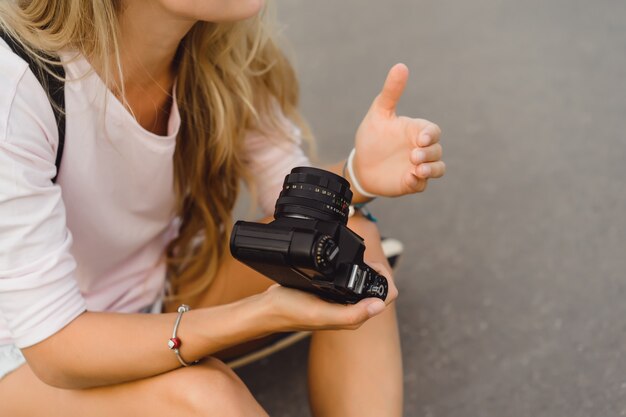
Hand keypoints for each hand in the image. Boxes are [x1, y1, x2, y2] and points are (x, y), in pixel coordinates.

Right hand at [261, 272, 393, 332]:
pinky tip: (343, 264)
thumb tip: (379, 306)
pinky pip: (350, 281)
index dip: (384, 279)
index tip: (371, 266)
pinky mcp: (331, 294)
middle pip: (377, 289)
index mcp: (353, 317)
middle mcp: (350, 311)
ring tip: (356, 258)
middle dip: (376, 271)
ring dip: (365, 269)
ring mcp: (341, 302)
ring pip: (364, 284)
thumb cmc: (291, 312)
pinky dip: (352, 270)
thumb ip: (351, 313)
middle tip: (363, 259)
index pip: (385, 298)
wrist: (268, 309)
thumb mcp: (321, 312)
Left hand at [353, 63, 444, 196]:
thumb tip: (400, 66)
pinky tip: (409, 178)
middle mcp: (421, 149)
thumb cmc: (372, 136)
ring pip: (438, 168)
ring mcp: (418, 167)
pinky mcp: (412, 183)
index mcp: (416, 131)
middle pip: (437, 150)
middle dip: (429, 153)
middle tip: (414, 155)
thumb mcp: (379, 113)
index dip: (431, 135)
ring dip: (432, 169)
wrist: (360, 164)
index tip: (421, 138)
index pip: (433, 131)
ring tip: (417, 169)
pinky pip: (422, 185)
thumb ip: (391, 92)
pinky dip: (418, 182)